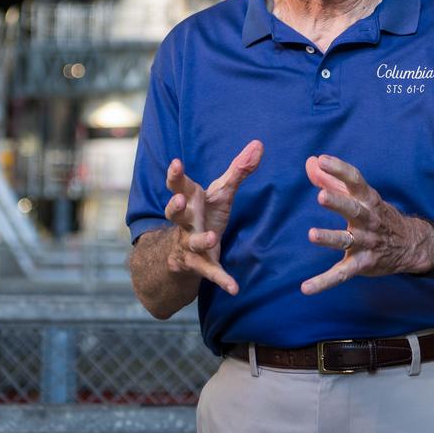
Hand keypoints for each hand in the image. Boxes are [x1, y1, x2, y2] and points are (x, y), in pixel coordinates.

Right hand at [164, 139, 262, 294]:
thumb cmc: (205, 214)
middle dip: (175, 206)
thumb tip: (259, 144)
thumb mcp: (221, 192)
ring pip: (191, 242)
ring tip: (212, 237)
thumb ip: (239, 170)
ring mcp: (189, 244)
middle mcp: (184, 222)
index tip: (176, 163)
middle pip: (175, 212)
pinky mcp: (199, 265)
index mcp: (189, 200)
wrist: (184, 252)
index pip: (178, 184)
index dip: (175, 174)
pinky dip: (222, 279)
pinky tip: (234, 288)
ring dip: (200, 240)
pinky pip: (210, 272)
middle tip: (179, 199)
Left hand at [301, 154, 430, 294]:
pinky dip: (324, 282)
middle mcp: (368, 220)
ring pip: (347, 241)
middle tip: (322, 195)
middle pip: (353, 210)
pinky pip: (342, 274)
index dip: (340, 169)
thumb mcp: (361, 196)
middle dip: (338, 202)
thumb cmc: (377, 215)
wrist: (410, 244)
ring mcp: (366, 243)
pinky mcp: (362, 264)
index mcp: (367, 199)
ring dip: (330, 238)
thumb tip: (310, 161)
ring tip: (312, 234)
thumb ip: (332, 179)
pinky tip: (306, 288)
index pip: (355, 181)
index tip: (323, 159)